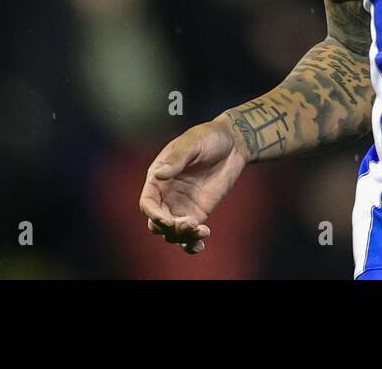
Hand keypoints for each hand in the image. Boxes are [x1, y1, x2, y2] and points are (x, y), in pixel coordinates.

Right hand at [138, 116, 246, 254]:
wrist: (233, 142)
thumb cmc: (208, 137)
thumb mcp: (192, 143)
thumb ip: (176, 158)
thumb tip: (158, 174)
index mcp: (158, 178)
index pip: (148, 203)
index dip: (154, 214)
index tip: (168, 220)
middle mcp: (166, 196)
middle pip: (157, 223)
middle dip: (169, 228)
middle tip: (190, 223)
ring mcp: (182, 206)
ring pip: (172, 232)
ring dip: (183, 237)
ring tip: (202, 230)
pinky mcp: (198, 213)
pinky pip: (190, 234)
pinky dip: (191, 243)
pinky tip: (201, 243)